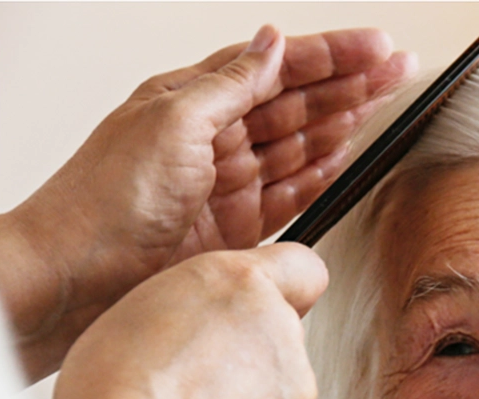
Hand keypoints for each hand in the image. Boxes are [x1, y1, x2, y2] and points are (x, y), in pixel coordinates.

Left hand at [0, 25, 414, 381]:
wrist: (80, 276)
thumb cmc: (106, 198)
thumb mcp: (172, 120)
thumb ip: (229, 84)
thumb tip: (271, 43)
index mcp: (193, 99)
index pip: (276, 66)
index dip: (330, 55)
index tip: (377, 47)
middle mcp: (213, 138)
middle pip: (296, 103)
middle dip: (350, 83)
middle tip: (397, 71)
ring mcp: (228, 185)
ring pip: (300, 145)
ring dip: (343, 123)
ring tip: (382, 103)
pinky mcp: (238, 230)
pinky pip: (291, 195)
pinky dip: (320, 175)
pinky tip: (343, 157)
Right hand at [46, 244, 327, 398]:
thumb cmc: (117, 389)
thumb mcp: (139, 308)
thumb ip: (196, 305)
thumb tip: (212, 323)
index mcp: (241, 285)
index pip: (300, 266)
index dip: (279, 287)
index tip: (255, 305)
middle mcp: (281, 330)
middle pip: (280, 332)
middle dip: (248, 350)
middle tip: (193, 375)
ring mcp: (296, 386)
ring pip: (279, 383)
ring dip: (247, 396)